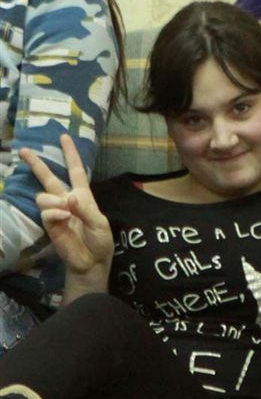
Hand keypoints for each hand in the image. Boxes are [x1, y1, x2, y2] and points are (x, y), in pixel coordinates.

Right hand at [20, 135, 112, 276]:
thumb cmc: (99, 240)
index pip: (76, 170)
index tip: (64, 136)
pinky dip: (55, 213)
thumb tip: (69, 198)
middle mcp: (67, 200)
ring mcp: (57, 212)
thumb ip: (85, 210)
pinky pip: (46, 212)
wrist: (92, 261)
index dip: (71, 154)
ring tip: (66, 211)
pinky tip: (64, 218)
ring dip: (54, 200)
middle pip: (49, 178)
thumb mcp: (100, 223)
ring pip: (44, 196)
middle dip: (36, 164)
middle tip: (24, 150)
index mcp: (83, 195)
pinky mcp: (50, 225)